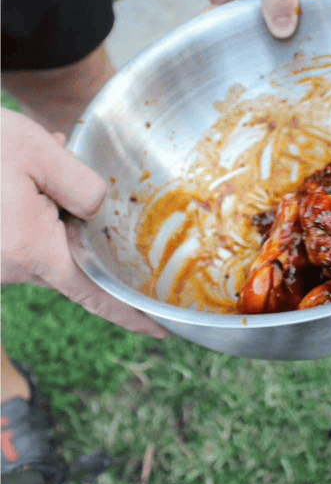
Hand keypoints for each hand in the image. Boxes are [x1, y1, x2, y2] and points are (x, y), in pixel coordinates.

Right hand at [0, 109, 166, 336]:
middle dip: (83, 219)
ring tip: (40, 163)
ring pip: (46, 242)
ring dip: (53, 207)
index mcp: (31, 250)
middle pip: (73, 256)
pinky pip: (21, 237)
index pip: (95, 293)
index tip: (163, 330)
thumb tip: (99, 210)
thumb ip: (83, 186)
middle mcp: (9, 267)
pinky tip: (21, 174)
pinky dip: (31, 208)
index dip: (131, 313)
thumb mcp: (38, 153)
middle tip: (69, 170)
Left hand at [210, 0, 330, 37]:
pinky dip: (225, 2)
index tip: (294, 56)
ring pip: (266, 19)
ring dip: (237, 20)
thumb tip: (285, 30)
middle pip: (298, 27)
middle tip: (236, 38)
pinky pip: (245, 5)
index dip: (322, 41)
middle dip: (268, 37)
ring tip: (211, 14)